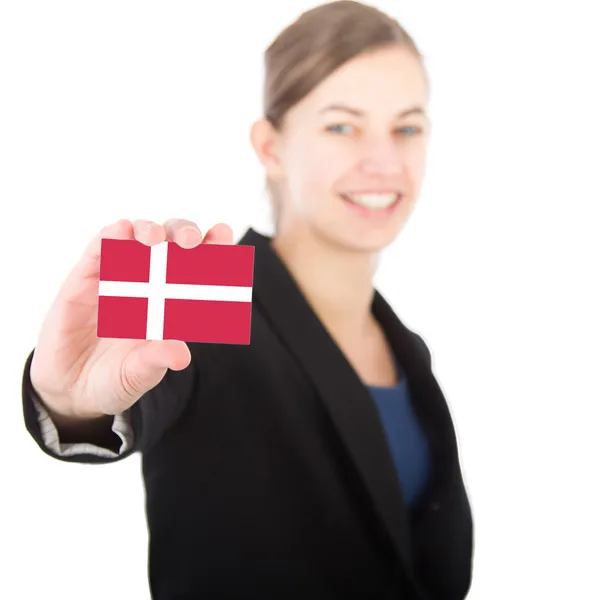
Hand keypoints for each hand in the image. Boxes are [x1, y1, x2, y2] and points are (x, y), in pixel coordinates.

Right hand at [29, 218, 233, 421]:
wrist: (71, 390)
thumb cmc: (115, 379)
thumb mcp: (137, 375)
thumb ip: (156, 361)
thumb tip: (181, 355)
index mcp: (175, 303)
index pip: (200, 269)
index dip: (214, 248)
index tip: (224, 233)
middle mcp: (151, 283)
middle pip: (172, 243)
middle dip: (184, 234)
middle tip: (190, 242)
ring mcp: (118, 277)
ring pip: (138, 237)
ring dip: (149, 230)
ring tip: (155, 239)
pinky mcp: (86, 278)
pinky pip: (99, 248)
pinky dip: (111, 235)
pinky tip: (120, 230)